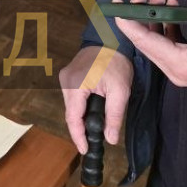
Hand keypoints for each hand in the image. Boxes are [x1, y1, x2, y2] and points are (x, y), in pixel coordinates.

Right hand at [57, 0, 157, 153]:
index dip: (79, 137)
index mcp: (75, 85)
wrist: (112, 35)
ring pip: (72, 106)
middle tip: (93, 142)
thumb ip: (114, 116)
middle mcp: (65, 81)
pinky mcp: (70, 74)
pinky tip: (93, 110)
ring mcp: (66, 76)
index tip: (86, 150)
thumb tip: (110, 139)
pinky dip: (82, 106)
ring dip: (82, 117)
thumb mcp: (120, 90)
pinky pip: (74, 96)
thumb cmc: (117, 60)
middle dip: (81, 128)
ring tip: (95, 127)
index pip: (73, 118)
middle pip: (71, 113)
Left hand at [116, 0, 186, 87]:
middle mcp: (177, 71)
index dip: (130, 23)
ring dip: (153, 19)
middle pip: (147, 42)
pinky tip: (170, 9)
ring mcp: (181, 70)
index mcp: (182, 64)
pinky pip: (167, 45)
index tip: (118, 6)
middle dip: (141, 15)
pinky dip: (164, 27)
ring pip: (156, 43)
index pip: (146, 43)